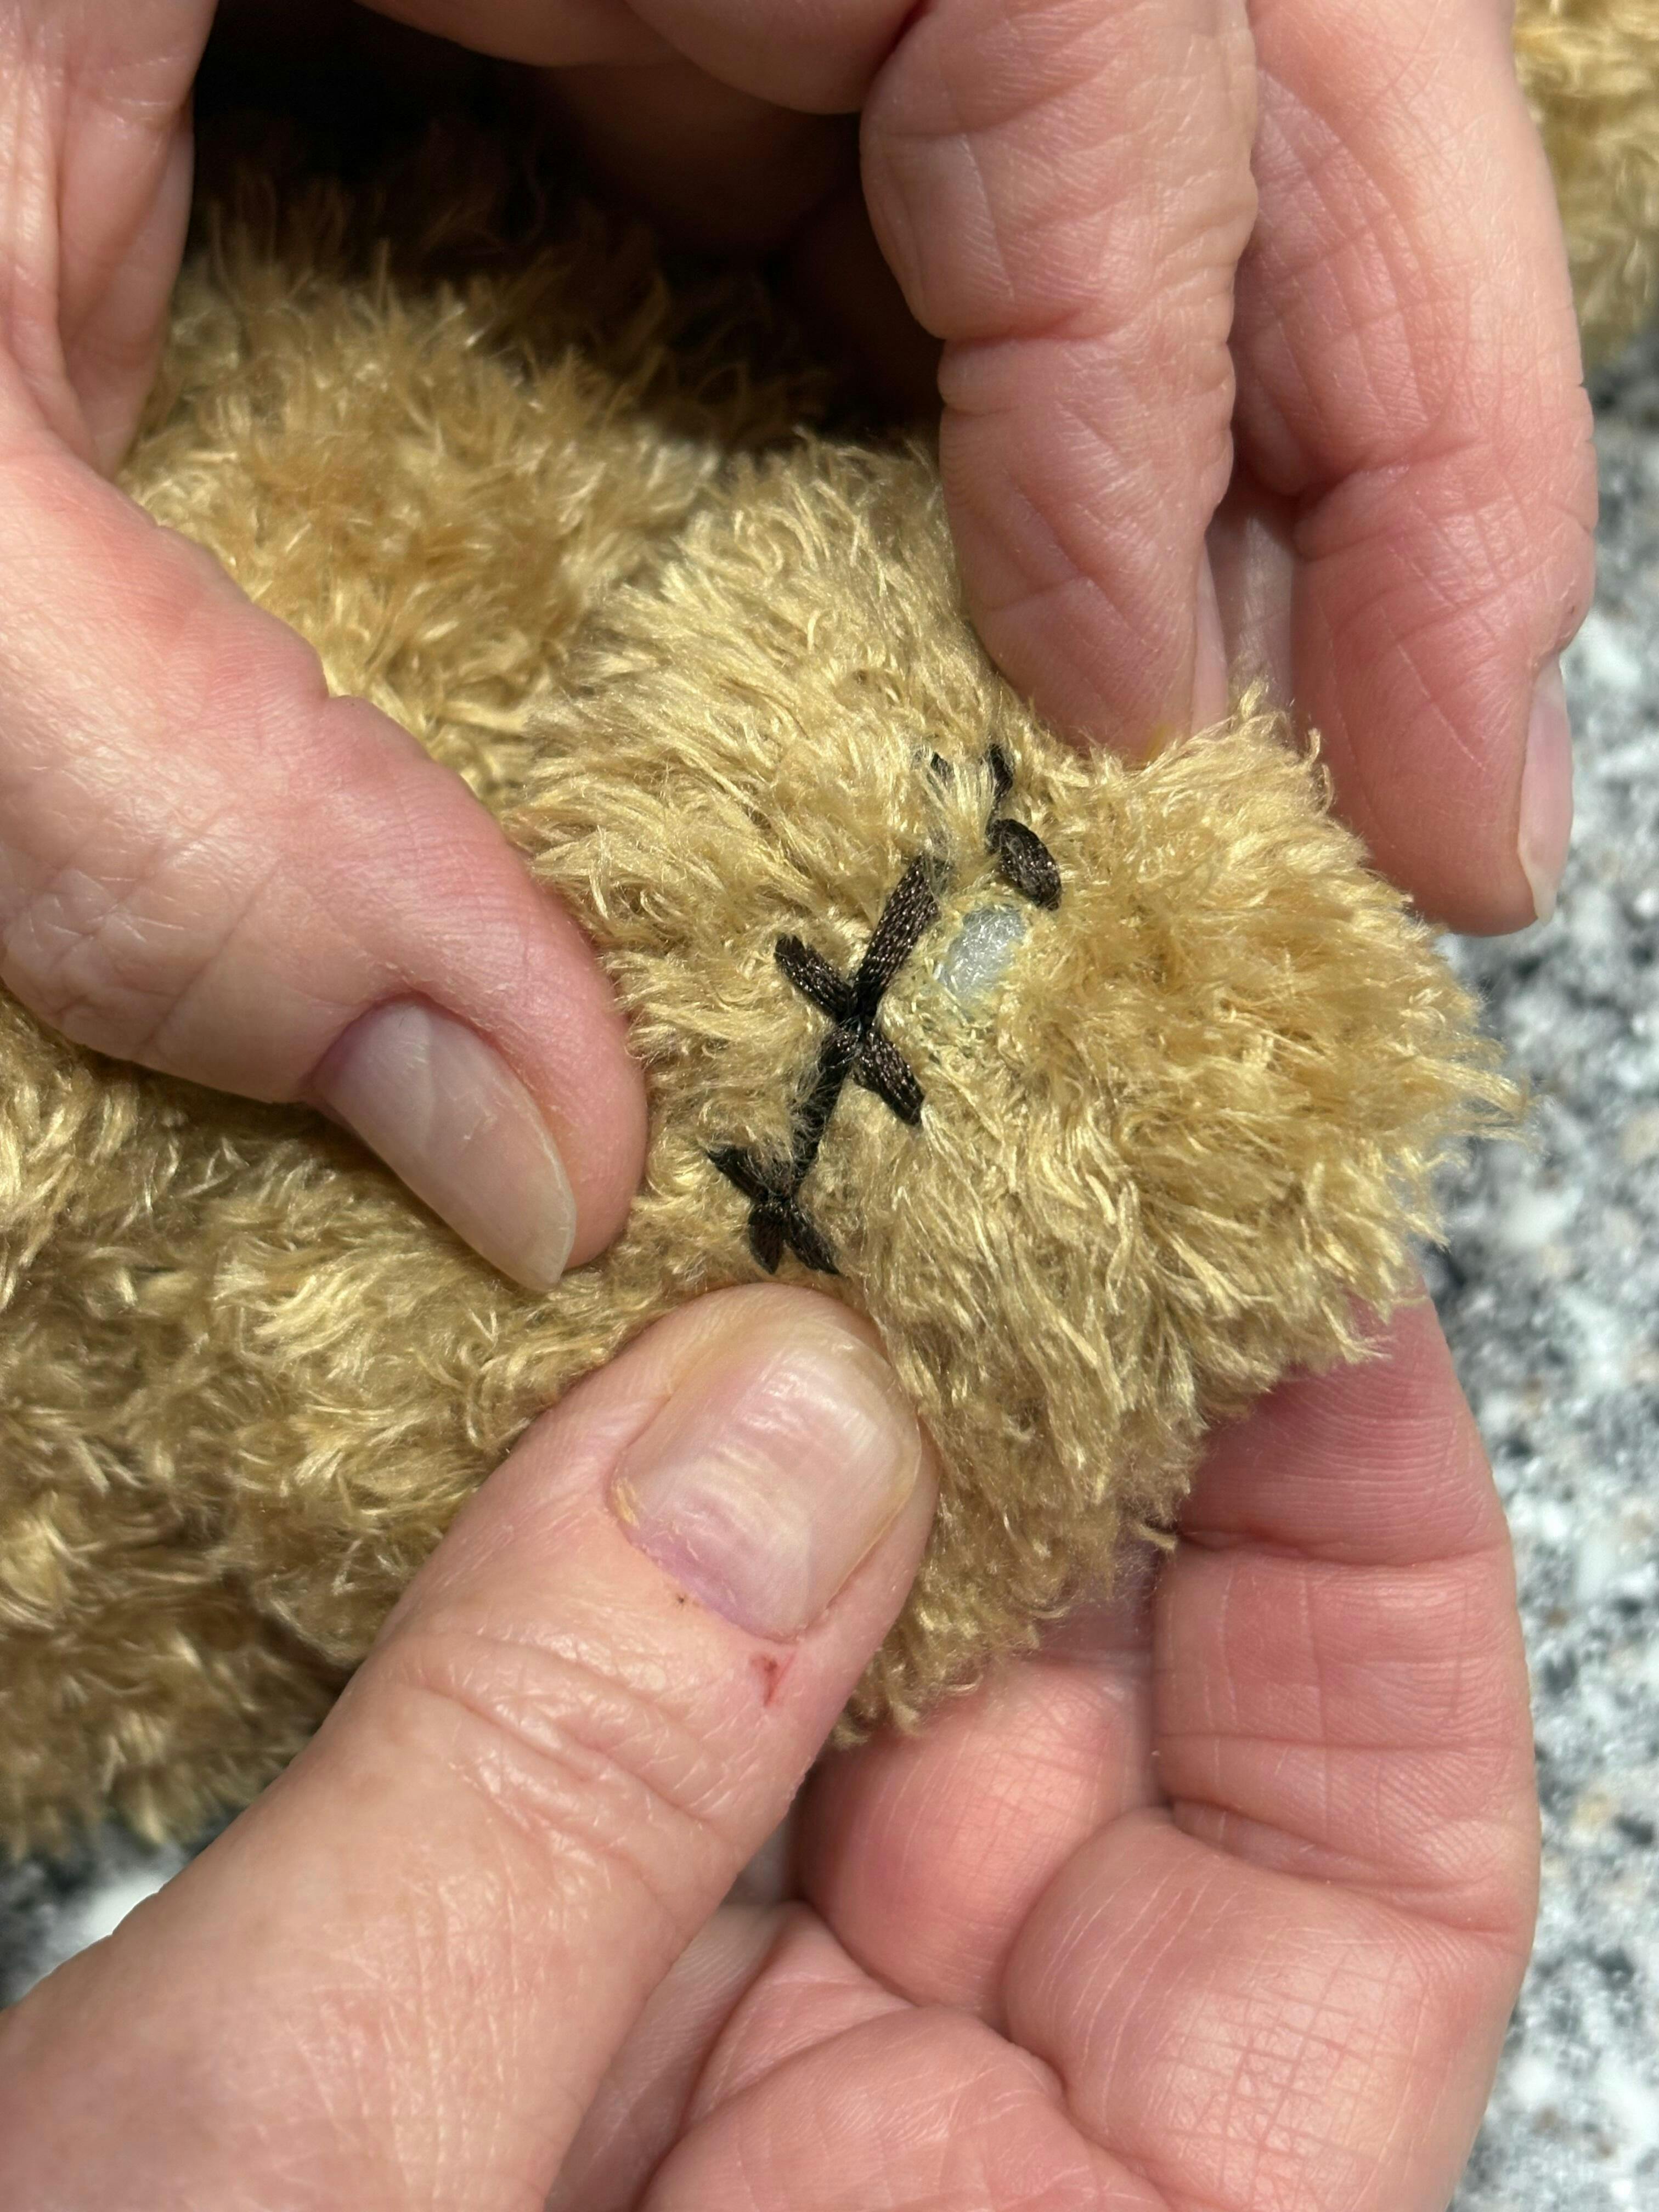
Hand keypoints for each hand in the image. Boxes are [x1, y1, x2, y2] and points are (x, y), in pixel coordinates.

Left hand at [0, 6, 1593, 1278]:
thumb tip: (516, 1151)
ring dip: (1234, 436)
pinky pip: (917, 167)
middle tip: (1461, 783)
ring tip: (1293, 747)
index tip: (1154, 742)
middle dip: (1395, 407)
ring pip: (1121, 108)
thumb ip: (141, 776)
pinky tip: (1022, 627)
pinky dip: (1011, 400)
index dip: (1177, 380)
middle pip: (1245, 23)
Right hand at [0, 1286, 1535, 2209]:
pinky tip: (606, 1353)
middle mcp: (934, 2177)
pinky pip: (664, 1723)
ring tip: (791, 1181)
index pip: (1359, 1876)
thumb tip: (790, 1403)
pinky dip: (637, 1534)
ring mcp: (739, 2082)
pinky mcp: (554, 2008)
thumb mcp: (319, 2170)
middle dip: (1064, 1418)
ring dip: (833, 1443)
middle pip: (1111, 1732)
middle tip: (990, 1133)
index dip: (1369, 1547)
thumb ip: (559, 1792)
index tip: (1297, 1262)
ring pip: (875, 1690)